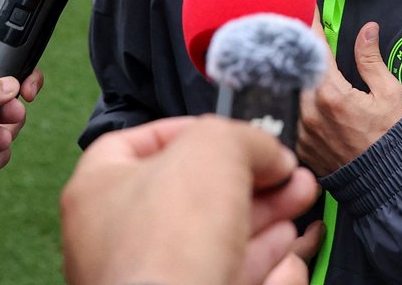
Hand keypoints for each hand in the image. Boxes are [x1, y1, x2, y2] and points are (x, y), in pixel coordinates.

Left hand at [61, 116, 319, 284]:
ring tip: (301, 198)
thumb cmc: (169, 242)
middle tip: (284, 169)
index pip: (140, 144)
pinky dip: (265, 271)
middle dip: (249, 178)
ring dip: (266, 219)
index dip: (190, 130)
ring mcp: (153, 282)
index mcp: (100, 189)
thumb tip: (271, 155)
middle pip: (193, 195)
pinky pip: (229, 283)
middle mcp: (119, 239)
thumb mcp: (212, 150)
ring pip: (217, 243)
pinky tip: (290, 258)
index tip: (233, 132)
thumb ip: (243, 138)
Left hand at [298, 21, 401, 175]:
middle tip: (302, 32)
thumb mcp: (389, 93)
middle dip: (299, 50)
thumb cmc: (392, 137)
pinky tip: (300, 91)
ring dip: (295, 74)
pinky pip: (291, 114)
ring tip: (300, 60)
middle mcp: (308, 111)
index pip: (314, 50)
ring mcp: (300, 130)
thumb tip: (368, 29)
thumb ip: (371, 59)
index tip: (308, 9)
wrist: (388, 183)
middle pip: (295, 69)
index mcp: (330, 94)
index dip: (310, 25)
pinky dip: (295, 100)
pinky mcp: (298, 145)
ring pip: (290, 91)